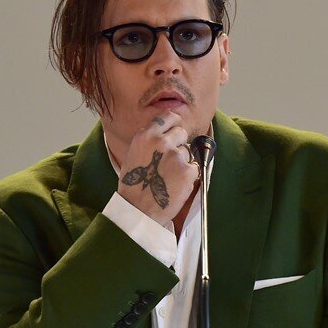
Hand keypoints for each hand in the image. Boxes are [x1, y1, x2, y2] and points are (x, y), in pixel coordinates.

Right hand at [118, 110, 198, 225]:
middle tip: (170, 160)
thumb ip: (150, 141)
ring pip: (188, 151)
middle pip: (182, 132)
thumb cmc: (134, 185)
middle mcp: (162, 142)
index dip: (174, 123)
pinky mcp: (188, 171)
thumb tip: (166, 133)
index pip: (168, 116)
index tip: (175, 129)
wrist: (138, 210)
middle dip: (179, 143)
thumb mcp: (134, 155)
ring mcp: (177, 156)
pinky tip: (175, 184)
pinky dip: (188, 175)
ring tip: (168, 177)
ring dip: (183, 161)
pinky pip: (194, 167)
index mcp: (146, 136)